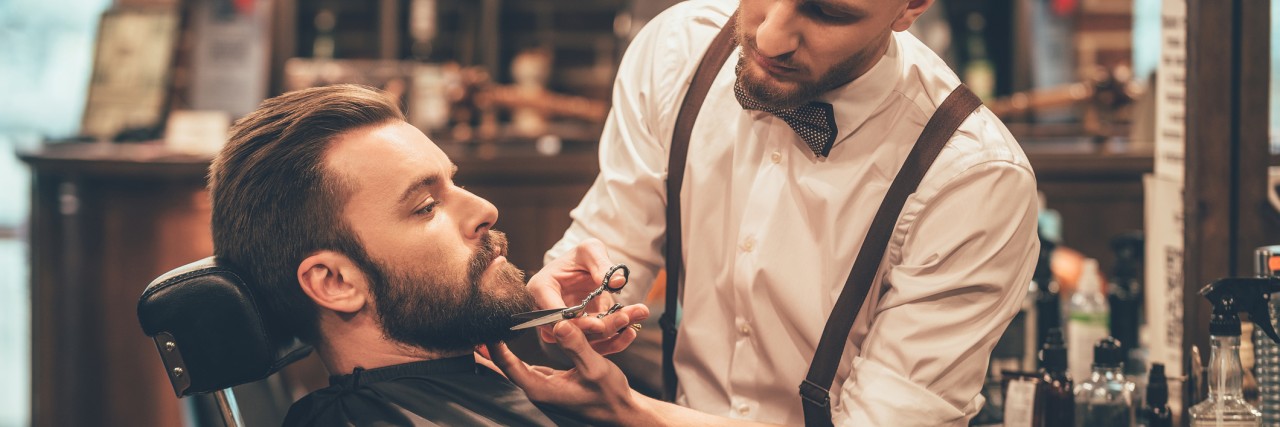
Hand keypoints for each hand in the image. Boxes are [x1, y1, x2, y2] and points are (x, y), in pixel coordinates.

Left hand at [488, 322, 653, 425]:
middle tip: (470, 334)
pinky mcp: (551, 386)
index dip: (494, 348)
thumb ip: (576, 345)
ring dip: (498, 354)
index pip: (509, 367)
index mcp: (542, 389)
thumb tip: (560, 323)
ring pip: (514, 370)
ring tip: (483, 336)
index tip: (484, 328)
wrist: (621, 412)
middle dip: (487, 353)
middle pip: (505, 369)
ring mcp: (544, 390)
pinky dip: (513, 359)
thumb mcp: (595, 367)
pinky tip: (508, 348)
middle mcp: (538, 391)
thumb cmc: (609, 393)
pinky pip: (526, 370)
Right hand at [528, 239, 649, 353]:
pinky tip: (634, 328)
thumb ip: (601, 263)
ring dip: (614, 330)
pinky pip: (595, 343)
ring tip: (638, 315)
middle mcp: (545, 313)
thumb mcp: (590, 251)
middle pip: (571, 331)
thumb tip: (617, 281)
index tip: (599, 323)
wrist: (583, 271)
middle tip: (626, 318)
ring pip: (586, 339)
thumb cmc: (581, 257)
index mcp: (540, 289)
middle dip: (602, 327)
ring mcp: (561, 328)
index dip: (576, 321)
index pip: (554, 313)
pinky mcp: (578, 336)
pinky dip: (616, 338)